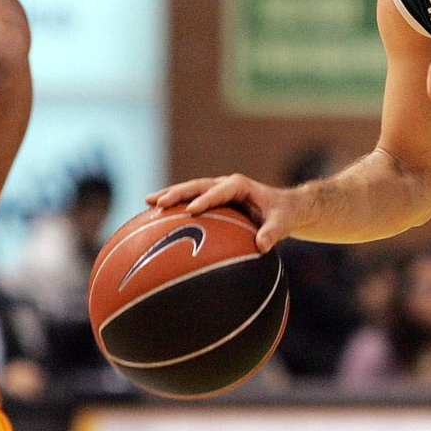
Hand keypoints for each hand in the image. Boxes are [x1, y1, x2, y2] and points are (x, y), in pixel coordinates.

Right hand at [146, 175, 297, 251]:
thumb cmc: (282, 215)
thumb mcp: (282, 223)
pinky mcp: (211, 199)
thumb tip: (261, 246)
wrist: (283, 207)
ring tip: (148, 202)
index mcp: (240, 186)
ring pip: (189, 190)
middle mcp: (225, 184)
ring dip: (169, 195)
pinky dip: (174, 206)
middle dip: (178, 193)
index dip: (206, 199)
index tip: (191, 210)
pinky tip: (155, 216)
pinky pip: (190, 200)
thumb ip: (273, 233)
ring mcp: (216, 190)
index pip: (220, 191)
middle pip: (197, 185)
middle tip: (159, 202)